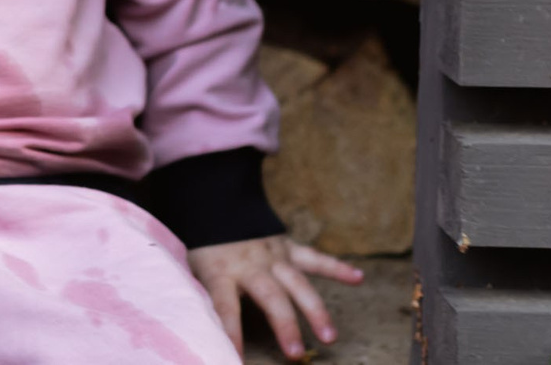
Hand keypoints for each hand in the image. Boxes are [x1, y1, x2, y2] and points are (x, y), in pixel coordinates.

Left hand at [187, 235, 361, 359]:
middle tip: (296, 353)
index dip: (231, 332)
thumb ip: (202, 295)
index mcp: (223, 271)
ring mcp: (273, 256)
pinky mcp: (287, 248)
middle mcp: (252, 265)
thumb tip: (200, 325)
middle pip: (271, 296)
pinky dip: (337, 268)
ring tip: (330, 336)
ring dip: (315, 310)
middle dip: (285, 325)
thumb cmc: (203, 244)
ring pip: (298, 283)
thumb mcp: (192, 269)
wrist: (213, 200)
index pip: (226, 306)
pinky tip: (358, 278)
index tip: (236, 357)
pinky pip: (314, 258)